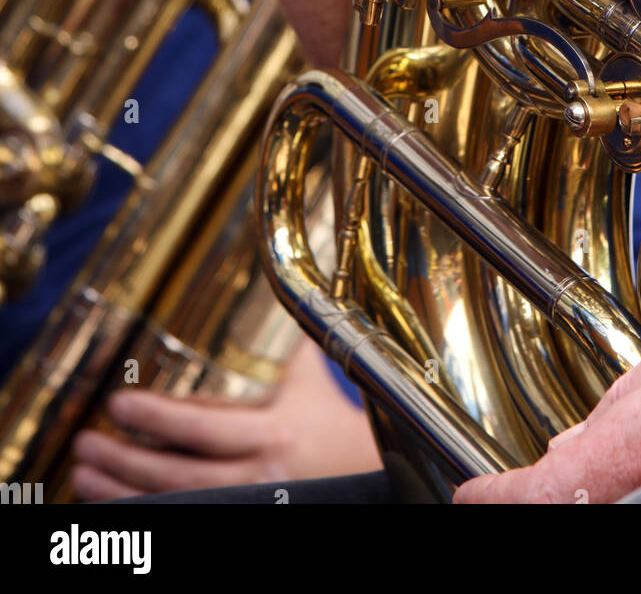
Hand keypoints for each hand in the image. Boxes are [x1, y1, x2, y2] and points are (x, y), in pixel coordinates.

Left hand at [71, 338, 380, 498]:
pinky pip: (192, 521)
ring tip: (86, 477)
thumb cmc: (344, 429)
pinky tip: (124, 506)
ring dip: (124, 494)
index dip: (156, 417)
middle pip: (179, 472)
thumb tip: (294, 291)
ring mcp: (255, 507)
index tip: (117, 404)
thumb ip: (293, 346)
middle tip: (85, 444)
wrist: (382, 477)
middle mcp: (262, 475)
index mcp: (277, 431)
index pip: (202, 425)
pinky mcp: (249, 522)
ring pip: (178, 503)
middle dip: (125, 460)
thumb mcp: (316, 384)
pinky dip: (153, 514)